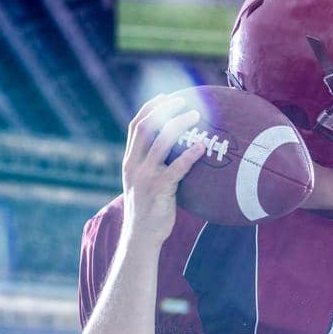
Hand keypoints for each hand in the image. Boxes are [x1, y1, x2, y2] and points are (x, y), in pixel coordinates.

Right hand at [120, 94, 206, 246]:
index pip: (136, 127)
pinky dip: (189, 155)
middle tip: (184, 100)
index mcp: (130, 161)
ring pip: (160, 142)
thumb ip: (155, 166)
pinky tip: (203, 147)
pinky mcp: (159, 189)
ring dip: (178, 125)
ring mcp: (145, 176)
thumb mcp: (146, 183)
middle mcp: (134, 164)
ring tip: (196, 115)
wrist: (141, 236)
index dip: (149, 108)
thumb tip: (179, 151)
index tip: (165, 97)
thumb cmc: (150, 209)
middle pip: (146, 128)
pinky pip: (176, 168)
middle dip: (163, 109)